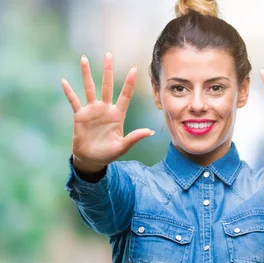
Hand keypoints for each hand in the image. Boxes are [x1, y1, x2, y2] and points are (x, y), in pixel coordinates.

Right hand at [61, 53, 153, 173]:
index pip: (125, 95)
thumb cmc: (109, 153)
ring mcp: (92, 110)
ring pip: (89, 88)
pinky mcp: (80, 115)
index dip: (129, 82)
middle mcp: (105, 109)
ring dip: (86, 74)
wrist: (92, 159)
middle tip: (109, 54)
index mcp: (118, 115)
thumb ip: (135, 138)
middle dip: (107, 70)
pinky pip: (74, 101)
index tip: (134, 69)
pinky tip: (64, 81)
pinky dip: (69, 92)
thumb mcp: (123, 146)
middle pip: (107, 85)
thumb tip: (149, 132)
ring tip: (84, 58)